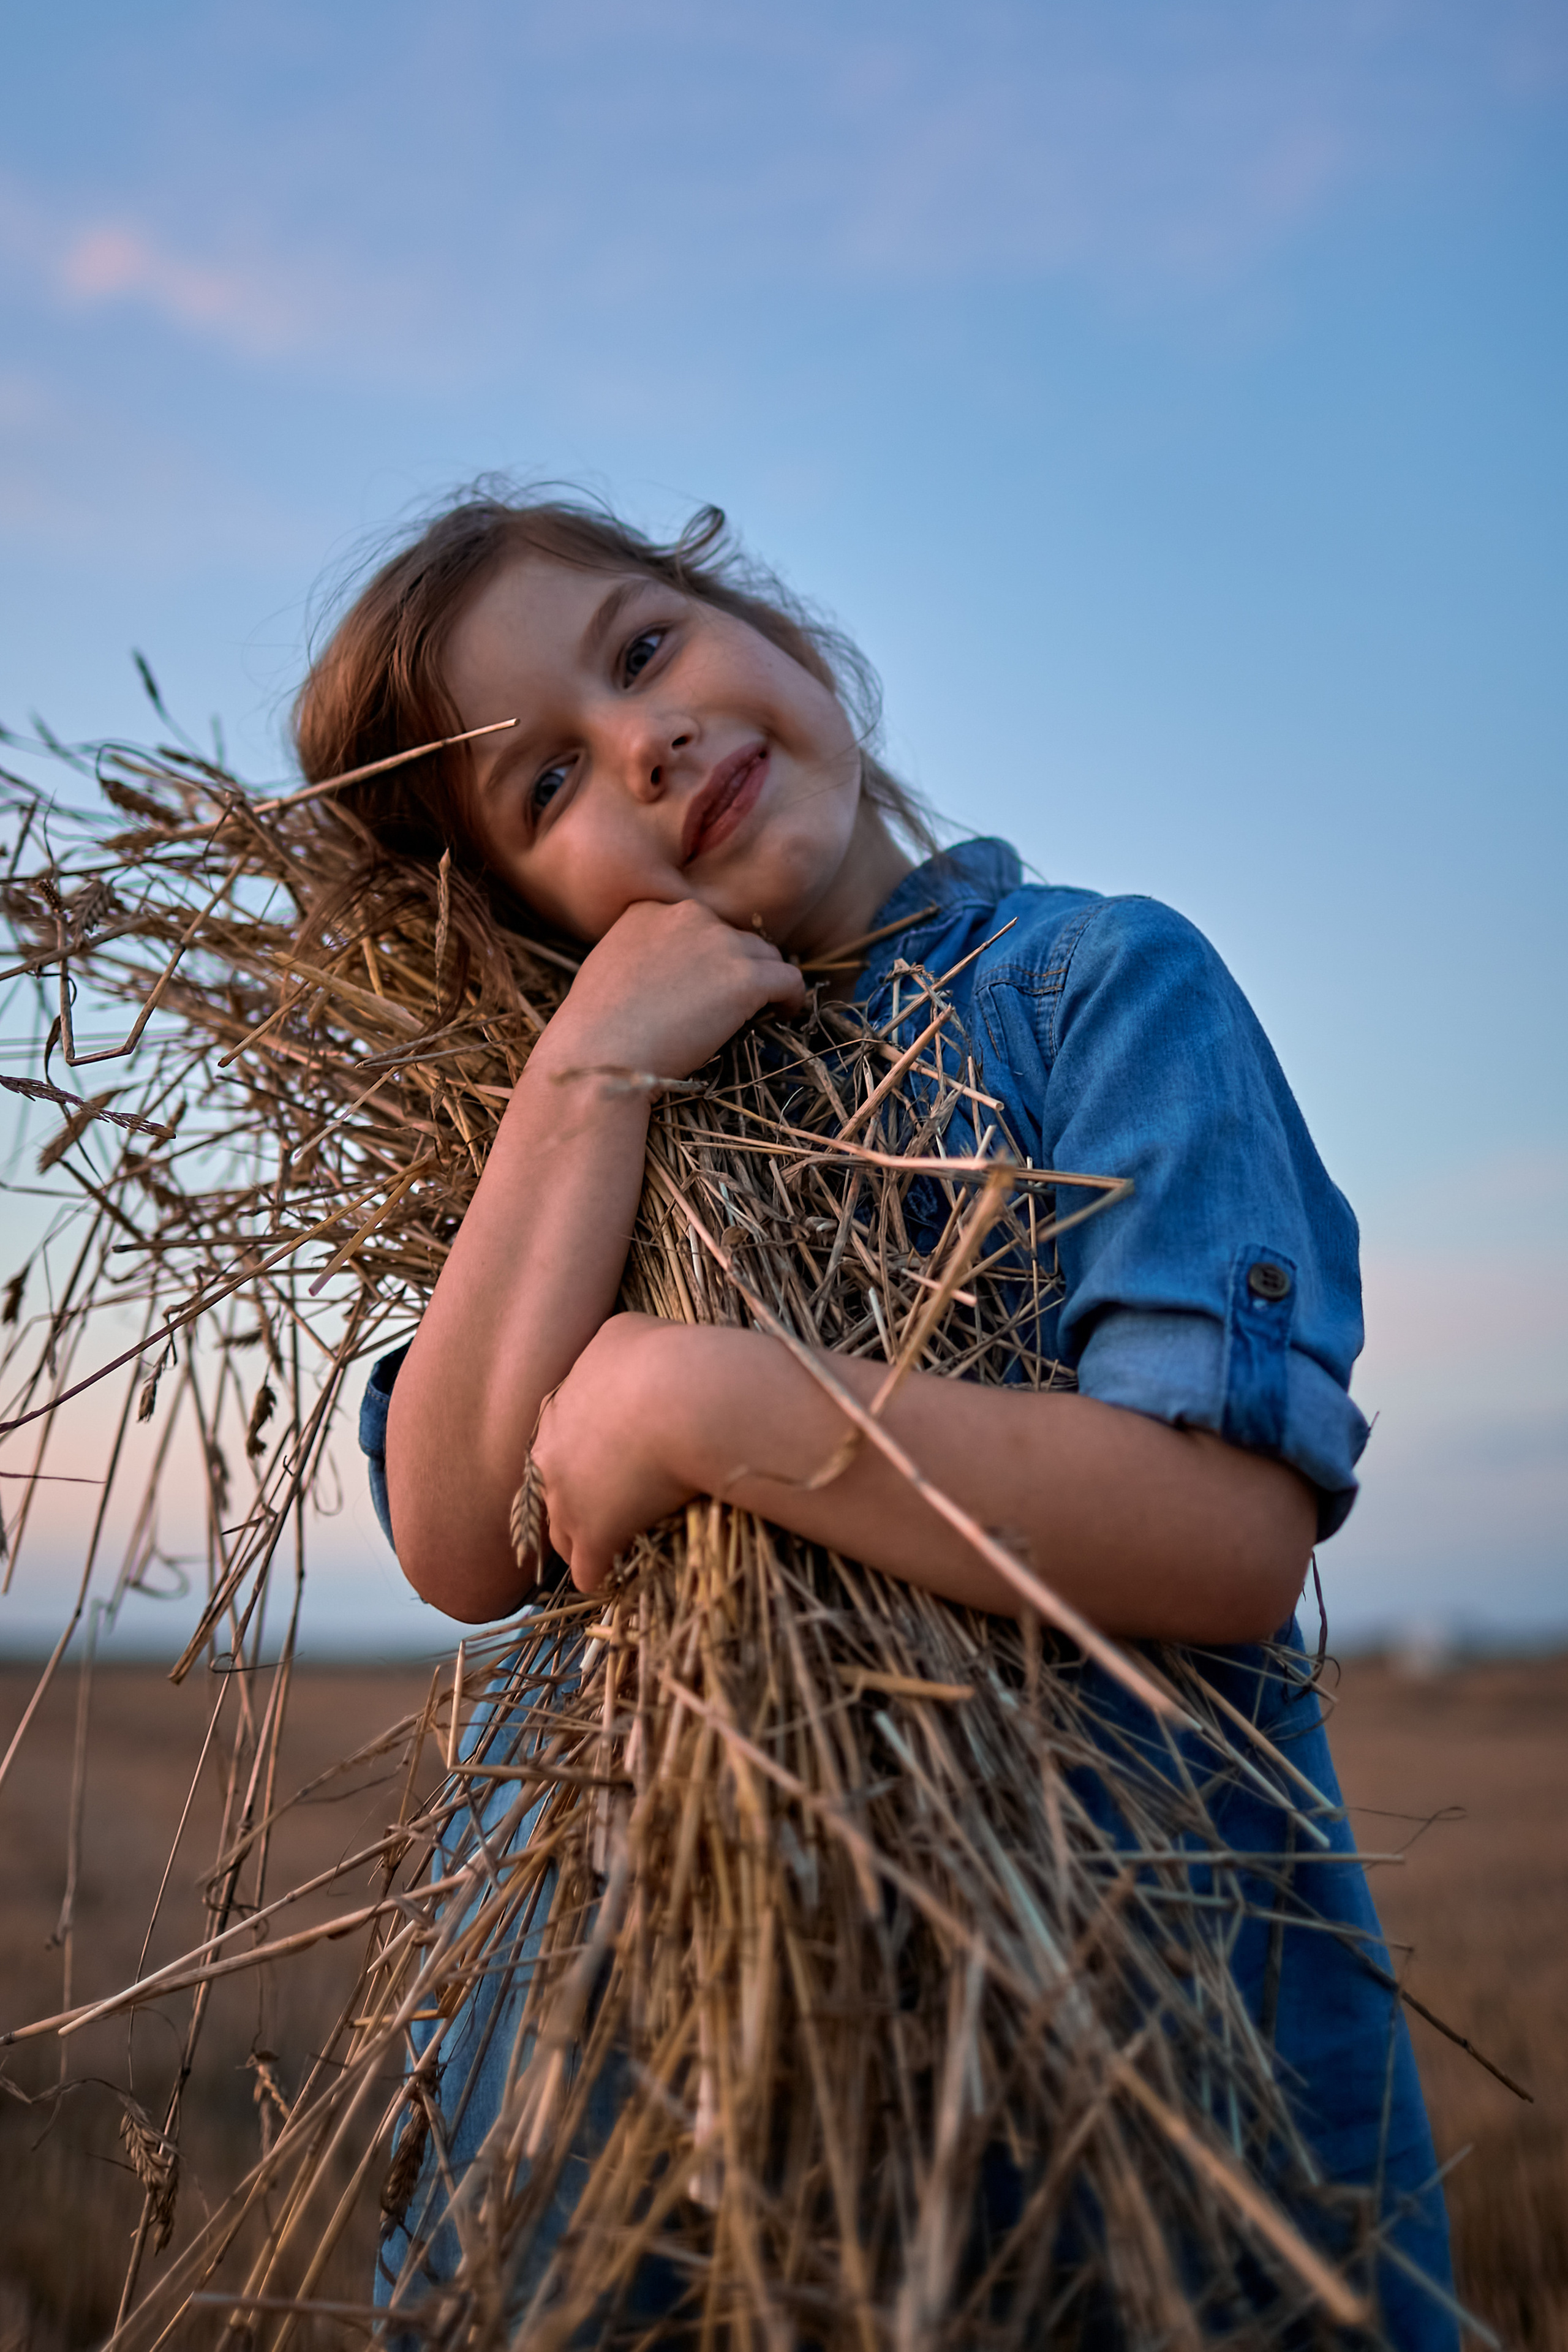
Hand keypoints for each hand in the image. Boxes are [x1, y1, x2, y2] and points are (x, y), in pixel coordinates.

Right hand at [530, 899, 806, 1086]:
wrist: (601, 1055)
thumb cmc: (594, 1028)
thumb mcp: (610, 967)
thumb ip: (644, 951)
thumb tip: (677, 971)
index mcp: (652, 908)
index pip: (699, 924)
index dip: (709, 955)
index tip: (707, 983)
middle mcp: (689, 914)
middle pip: (735, 937)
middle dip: (737, 968)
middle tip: (732, 1004)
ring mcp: (721, 944)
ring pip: (766, 957)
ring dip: (764, 982)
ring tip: (761, 1011)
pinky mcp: (746, 978)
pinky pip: (790, 980)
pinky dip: (791, 998)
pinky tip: (782, 1015)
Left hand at [530, 1313, 704, 1590]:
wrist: (684, 1398)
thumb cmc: (665, 1356)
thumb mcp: (626, 1333)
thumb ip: (610, 1349)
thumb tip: (624, 1356)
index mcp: (559, 1403)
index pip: (559, 1436)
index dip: (580, 1449)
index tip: (601, 1457)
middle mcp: (550, 1449)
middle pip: (549, 1484)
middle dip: (569, 1495)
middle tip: (597, 1505)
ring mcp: (567, 1495)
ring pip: (559, 1530)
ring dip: (576, 1540)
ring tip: (597, 1551)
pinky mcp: (594, 1532)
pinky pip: (587, 1566)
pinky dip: (598, 1574)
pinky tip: (610, 1581)